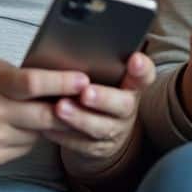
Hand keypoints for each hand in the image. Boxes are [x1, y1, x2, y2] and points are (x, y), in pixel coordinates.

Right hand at [0, 55, 88, 168]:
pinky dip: (30, 137)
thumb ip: (15, 71)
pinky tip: (22, 127)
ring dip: (49, 124)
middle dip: (69, 109)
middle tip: (86, 101)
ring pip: (39, 134)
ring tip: (49, 111)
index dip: (62, 83)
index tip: (84, 80)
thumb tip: (53, 75)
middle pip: (44, 115)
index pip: (33, 83)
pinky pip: (25, 148)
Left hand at [47, 52, 155, 178]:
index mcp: (131, 86)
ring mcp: (113, 131)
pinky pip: (80, 144)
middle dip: (103, 98)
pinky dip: (63, 134)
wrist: (101, 131)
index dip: (141, 69)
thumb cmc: (98, 93)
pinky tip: (47, 125)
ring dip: (79, 118)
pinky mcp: (96, 149)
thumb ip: (98, 64)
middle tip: (86, 92)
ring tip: (60, 107)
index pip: (144, 76)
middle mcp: (126, 109)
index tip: (135, 59)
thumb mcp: (105, 77)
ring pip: (99, 127)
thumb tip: (71, 43)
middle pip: (122, 105)